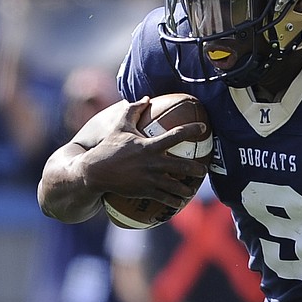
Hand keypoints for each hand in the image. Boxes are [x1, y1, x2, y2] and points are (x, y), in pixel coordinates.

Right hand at [72, 99, 208, 209]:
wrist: (96, 172)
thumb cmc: (109, 148)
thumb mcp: (120, 127)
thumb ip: (133, 110)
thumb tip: (146, 98)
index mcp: (149, 145)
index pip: (176, 135)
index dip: (192, 130)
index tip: (204, 128)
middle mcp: (153, 163)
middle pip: (182, 166)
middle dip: (196, 169)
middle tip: (204, 170)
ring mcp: (150, 179)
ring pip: (175, 186)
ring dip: (186, 189)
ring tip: (191, 190)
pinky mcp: (145, 192)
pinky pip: (164, 198)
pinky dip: (173, 201)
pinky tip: (179, 203)